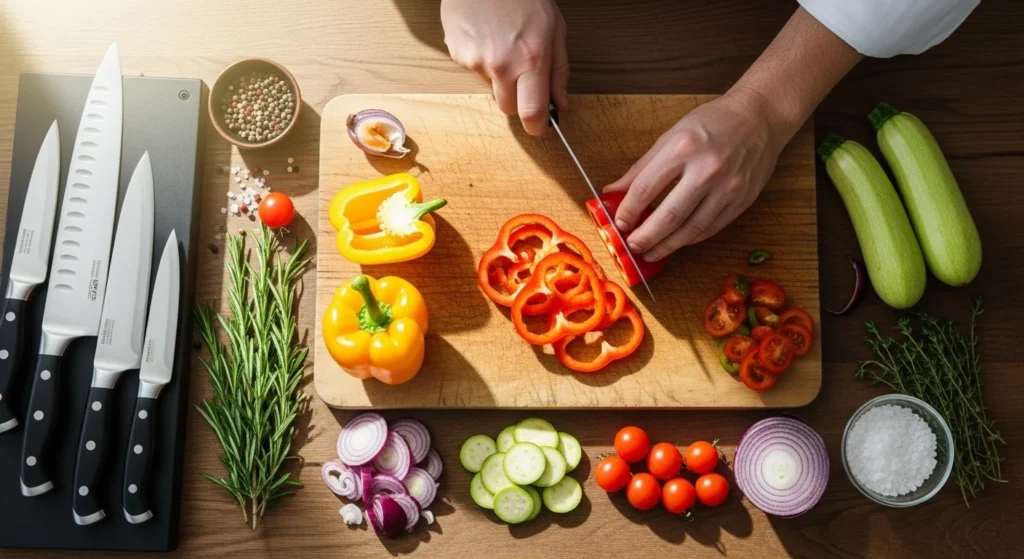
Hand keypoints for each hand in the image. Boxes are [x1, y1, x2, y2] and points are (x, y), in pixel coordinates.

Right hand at [441, 0, 568, 135]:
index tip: (540, 125)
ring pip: (490, 87)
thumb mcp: (555, 29)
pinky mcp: (457, 54)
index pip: (532, 114)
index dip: (537, 126)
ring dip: (498, 75)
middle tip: (522, 74)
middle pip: (508, 108)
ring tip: (502, 42)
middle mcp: (502, 66)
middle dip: (517, 99)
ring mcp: (476, 61)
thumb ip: (559, 71)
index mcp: (531, 60)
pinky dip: (481, 58)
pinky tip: (486, 35)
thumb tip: (561, 104)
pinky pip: (473, 69)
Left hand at [604, 88, 784, 261]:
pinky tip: (676, 242)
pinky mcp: (742, 200)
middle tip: (632, 247)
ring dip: (667, 246)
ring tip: (651, 253)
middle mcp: (707, 169)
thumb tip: (613, 190)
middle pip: (669, 216)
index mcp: (683, 147)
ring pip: (692, 229)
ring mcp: (728, 187)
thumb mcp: (671, 135)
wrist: (760, 117)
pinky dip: (690, 239)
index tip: (618, 224)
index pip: (646, 188)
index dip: (628, 211)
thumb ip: (642, 167)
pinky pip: (711, 228)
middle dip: (645, 237)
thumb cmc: (713, 123)